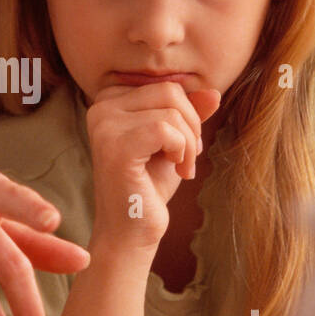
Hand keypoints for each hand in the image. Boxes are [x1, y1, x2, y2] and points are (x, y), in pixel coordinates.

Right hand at [86, 82, 221, 251]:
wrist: (132, 230)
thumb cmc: (149, 185)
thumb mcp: (174, 141)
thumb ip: (189, 114)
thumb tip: (213, 92)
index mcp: (110, 100)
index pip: (166, 86)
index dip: (186, 114)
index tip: (182, 146)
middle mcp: (100, 108)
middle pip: (170, 91)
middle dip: (192, 125)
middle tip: (188, 157)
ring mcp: (104, 126)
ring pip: (172, 110)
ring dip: (190, 142)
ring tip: (183, 166)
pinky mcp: (115, 147)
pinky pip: (166, 129)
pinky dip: (182, 149)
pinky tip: (177, 169)